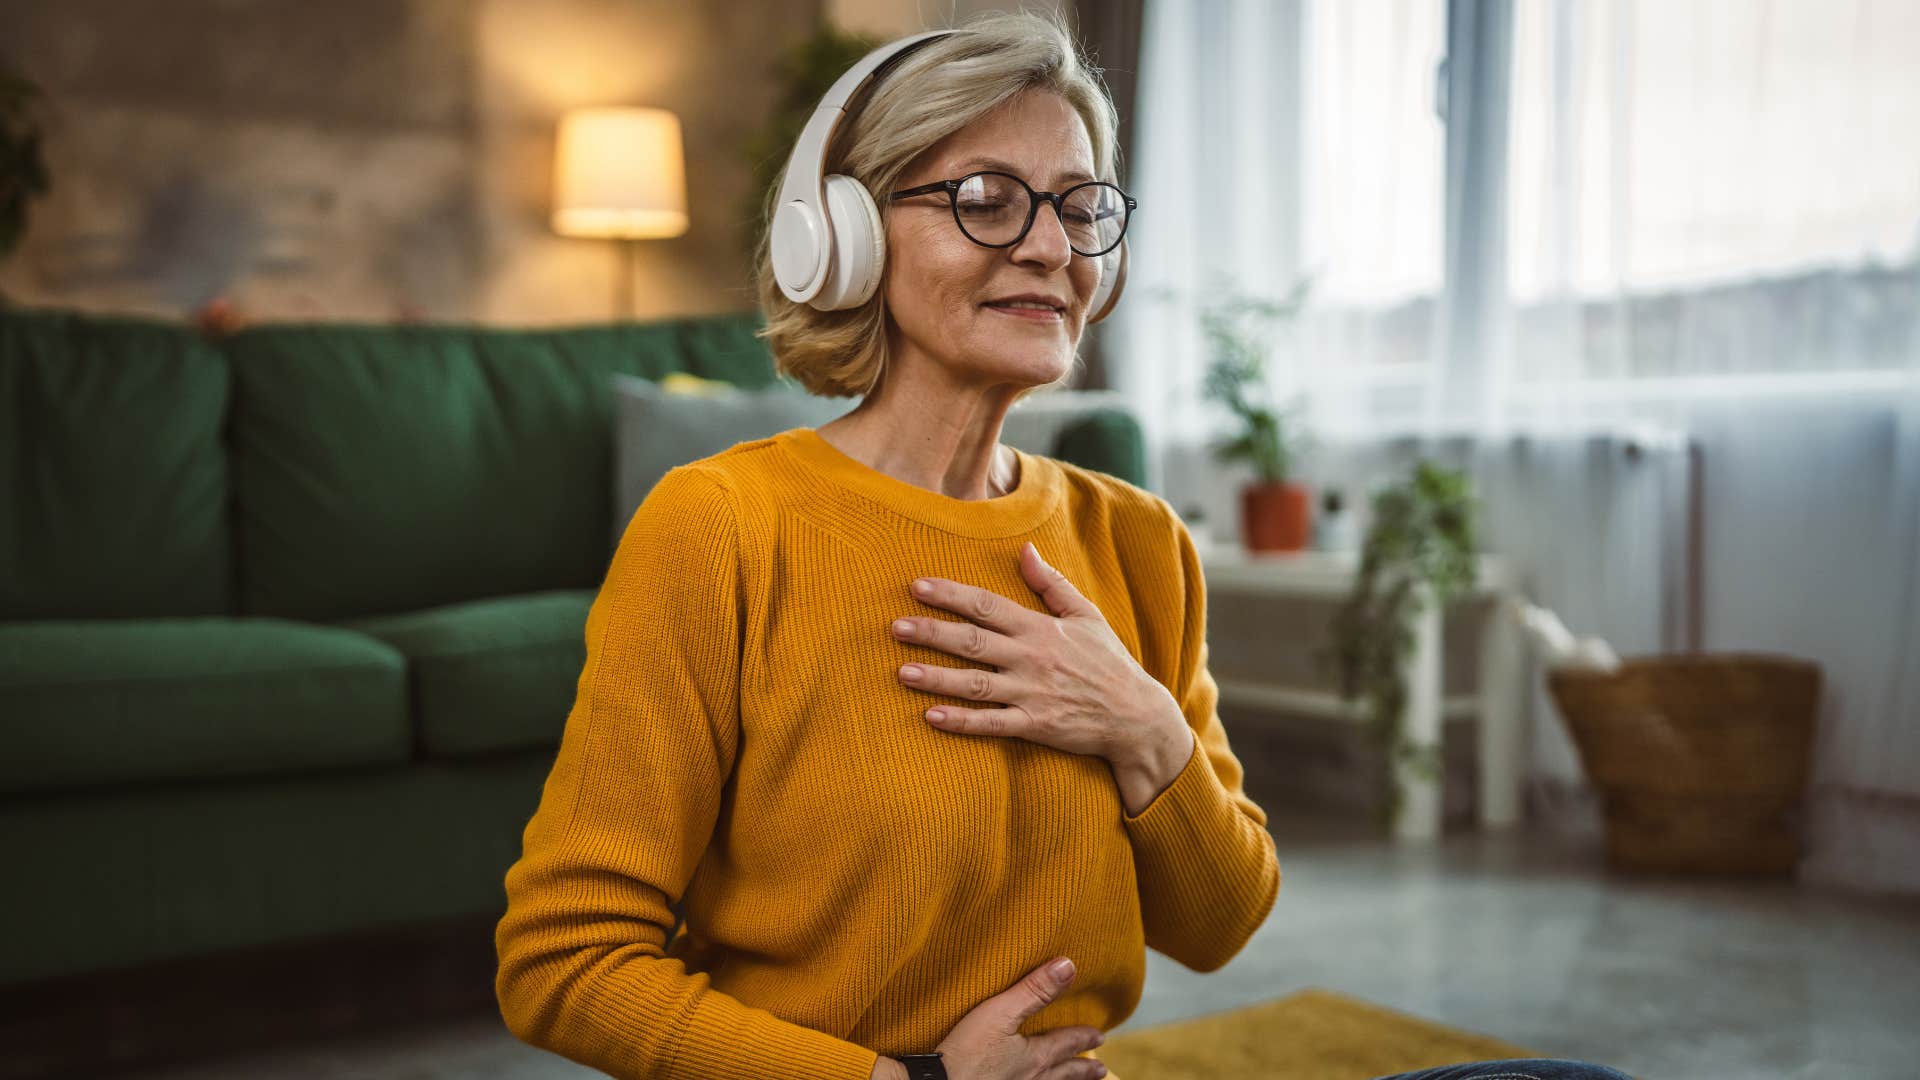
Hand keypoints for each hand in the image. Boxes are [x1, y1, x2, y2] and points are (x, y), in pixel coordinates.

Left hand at [892, 542, 1181, 769]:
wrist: (1136, 717)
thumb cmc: (1109, 663)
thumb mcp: (1086, 615)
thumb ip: (1052, 584)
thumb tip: (1026, 550)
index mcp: (1040, 628)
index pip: (987, 605)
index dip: (951, 594)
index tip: (917, 586)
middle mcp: (1031, 658)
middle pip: (972, 641)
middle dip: (932, 632)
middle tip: (896, 626)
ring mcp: (1031, 694)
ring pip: (976, 684)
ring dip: (937, 678)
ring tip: (902, 672)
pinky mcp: (1035, 726)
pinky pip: (992, 725)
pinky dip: (962, 722)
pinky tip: (932, 717)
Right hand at [930, 956, 1107, 1079]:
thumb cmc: (965, 1053)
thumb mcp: (999, 1013)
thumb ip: (1033, 990)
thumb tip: (1068, 966)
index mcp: (1034, 1057)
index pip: (1065, 1043)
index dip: (1083, 1037)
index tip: (1100, 1035)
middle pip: (1064, 1074)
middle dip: (1082, 1070)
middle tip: (1100, 1070)